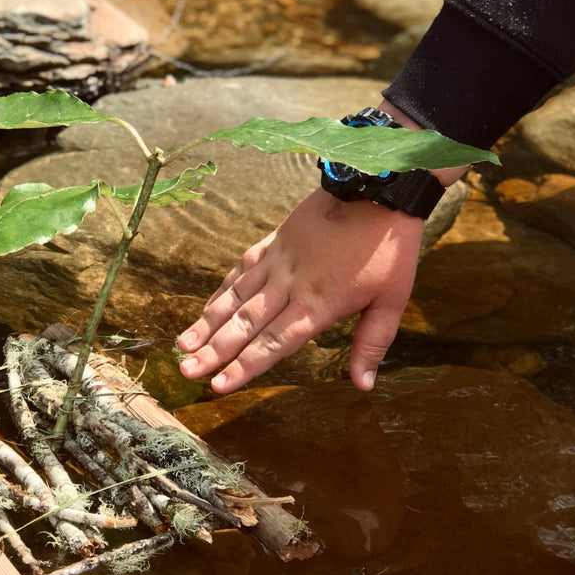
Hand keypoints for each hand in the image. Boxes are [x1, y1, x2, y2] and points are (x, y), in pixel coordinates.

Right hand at [177, 188, 424, 393]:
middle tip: (185, 371)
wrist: (377, 188)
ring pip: (236, 298)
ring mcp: (277, 262)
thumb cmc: (389, 249)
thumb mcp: (393, 300)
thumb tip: (364, 386)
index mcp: (319, 304)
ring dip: (207, 324)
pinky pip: (241, 270)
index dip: (245, 367)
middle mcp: (290, 285)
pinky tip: (207, 308)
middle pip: (245, 324)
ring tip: (182, 344)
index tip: (218, 385)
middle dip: (213, 351)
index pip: (274, 343)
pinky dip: (222, 291)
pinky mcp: (274, 242)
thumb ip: (373, 344)